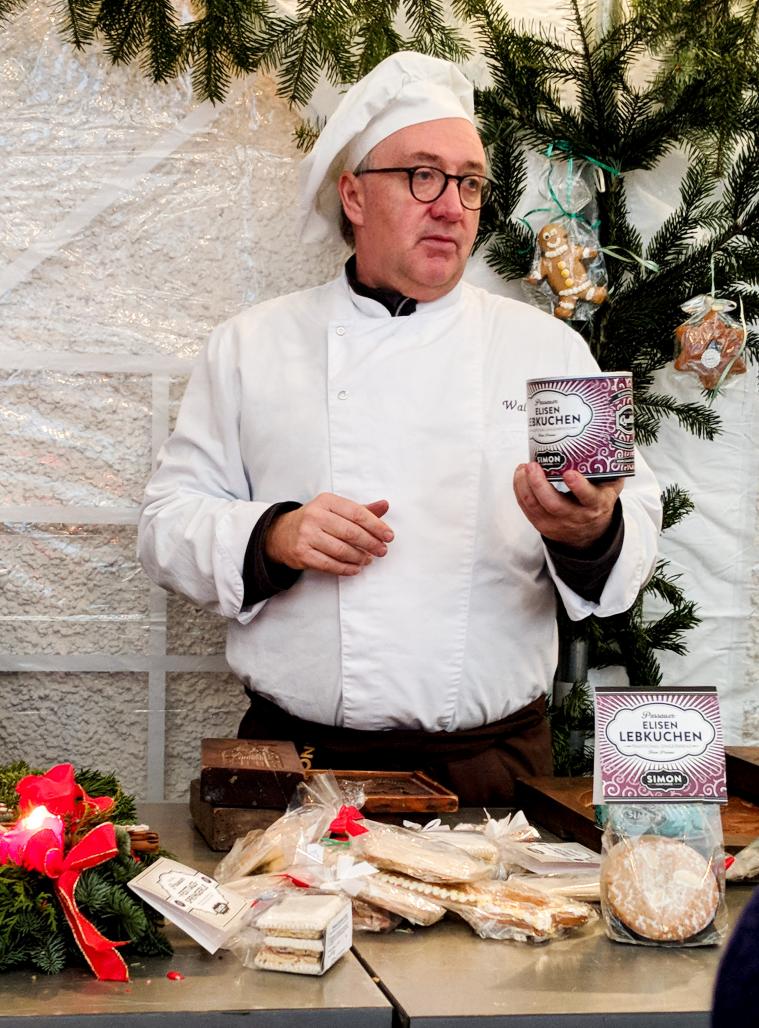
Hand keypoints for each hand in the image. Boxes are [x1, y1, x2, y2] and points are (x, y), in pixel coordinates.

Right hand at [265, 493, 392, 575]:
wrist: (281, 533)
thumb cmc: (315, 520)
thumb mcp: (335, 509)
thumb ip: (361, 509)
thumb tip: (385, 505)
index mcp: (326, 501)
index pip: (357, 513)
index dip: (376, 526)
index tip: (389, 536)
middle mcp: (315, 516)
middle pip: (350, 532)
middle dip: (371, 543)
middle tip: (382, 550)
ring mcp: (307, 535)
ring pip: (341, 550)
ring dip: (359, 557)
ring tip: (368, 559)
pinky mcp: (302, 553)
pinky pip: (329, 564)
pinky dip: (346, 568)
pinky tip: (355, 568)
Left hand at [513, 462, 622, 549]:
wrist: (588, 533)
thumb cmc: (598, 501)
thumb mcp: (610, 487)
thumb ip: (610, 468)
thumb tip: (606, 438)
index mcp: (596, 505)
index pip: (588, 498)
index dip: (578, 486)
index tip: (569, 473)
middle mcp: (576, 516)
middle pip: (553, 504)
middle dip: (539, 483)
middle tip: (533, 465)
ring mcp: (556, 523)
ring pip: (535, 506)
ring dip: (524, 485)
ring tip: (524, 467)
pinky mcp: (541, 525)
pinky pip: (526, 508)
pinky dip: (520, 490)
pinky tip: (520, 476)